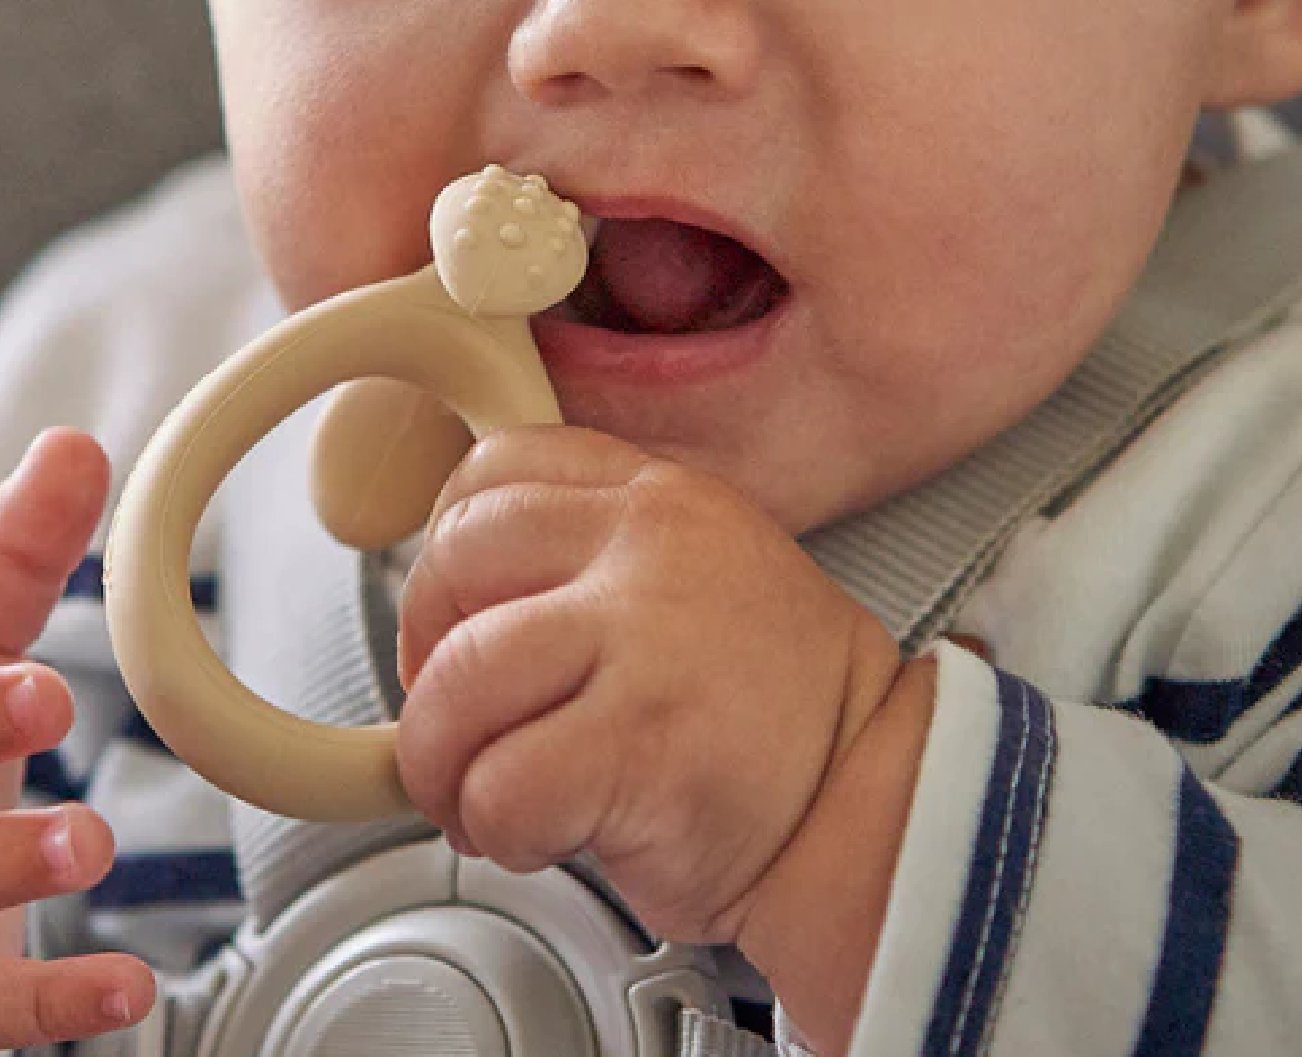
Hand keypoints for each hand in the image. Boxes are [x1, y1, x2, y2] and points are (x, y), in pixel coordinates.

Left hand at [394, 426, 907, 947]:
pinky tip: (550, 834)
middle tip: (462, 731)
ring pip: (457, 683)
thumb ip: (587, 566)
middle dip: (428, 670)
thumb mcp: (692, 582)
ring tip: (495, 800)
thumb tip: (449, 618)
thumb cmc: (776, 719)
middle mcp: (649, 547)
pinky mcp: (640, 740)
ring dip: (449, 768)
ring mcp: (645, 636)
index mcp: (658, 497)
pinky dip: (499, 830)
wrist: (873, 808)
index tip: (456, 627)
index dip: (445, 560)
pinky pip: (499, 784)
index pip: (493, 468)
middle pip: (452, 565)